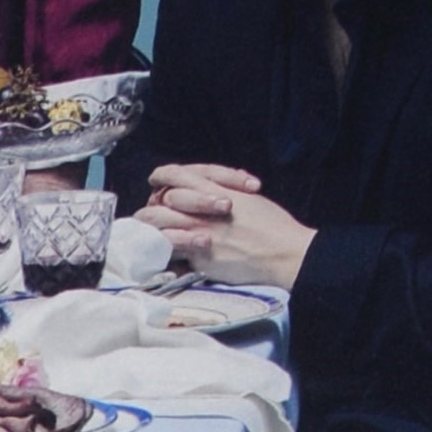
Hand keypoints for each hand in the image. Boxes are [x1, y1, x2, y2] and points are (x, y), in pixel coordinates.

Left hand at [141, 163, 313, 290]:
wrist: (282, 251)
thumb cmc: (273, 225)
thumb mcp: (249, 198)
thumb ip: (227, 191)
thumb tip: (216, 189)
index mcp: (214, 189)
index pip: (177, 174)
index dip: (163, 176)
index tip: (157, 180)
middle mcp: (201, 208)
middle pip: (160, 200)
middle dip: (151, 206)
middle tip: (151, 214)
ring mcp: (197, 232)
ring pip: (159, 226)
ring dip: (152, 230)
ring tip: (149, 236)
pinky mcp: (198, 256)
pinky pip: (170, 253)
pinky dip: (163, 254)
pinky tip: (161, 256)